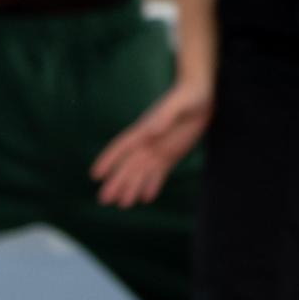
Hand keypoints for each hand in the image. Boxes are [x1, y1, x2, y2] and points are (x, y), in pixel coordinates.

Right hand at [92, 75, 213, 206]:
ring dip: (132, 187)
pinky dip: (153, 185)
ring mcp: (159, 148)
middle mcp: (148, 141)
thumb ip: (165, 117)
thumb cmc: (189, 94)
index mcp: (145, 129)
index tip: (95, 174)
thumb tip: (152, 130)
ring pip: (142, 172)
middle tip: (104, 200)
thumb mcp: (179, 104)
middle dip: (116, 182)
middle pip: (129, 165)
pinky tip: (147, 198)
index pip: (122, 146)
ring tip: (122, 205)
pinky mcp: (172, 154)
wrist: (203, 94)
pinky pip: (159, 172)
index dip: (108, 160)